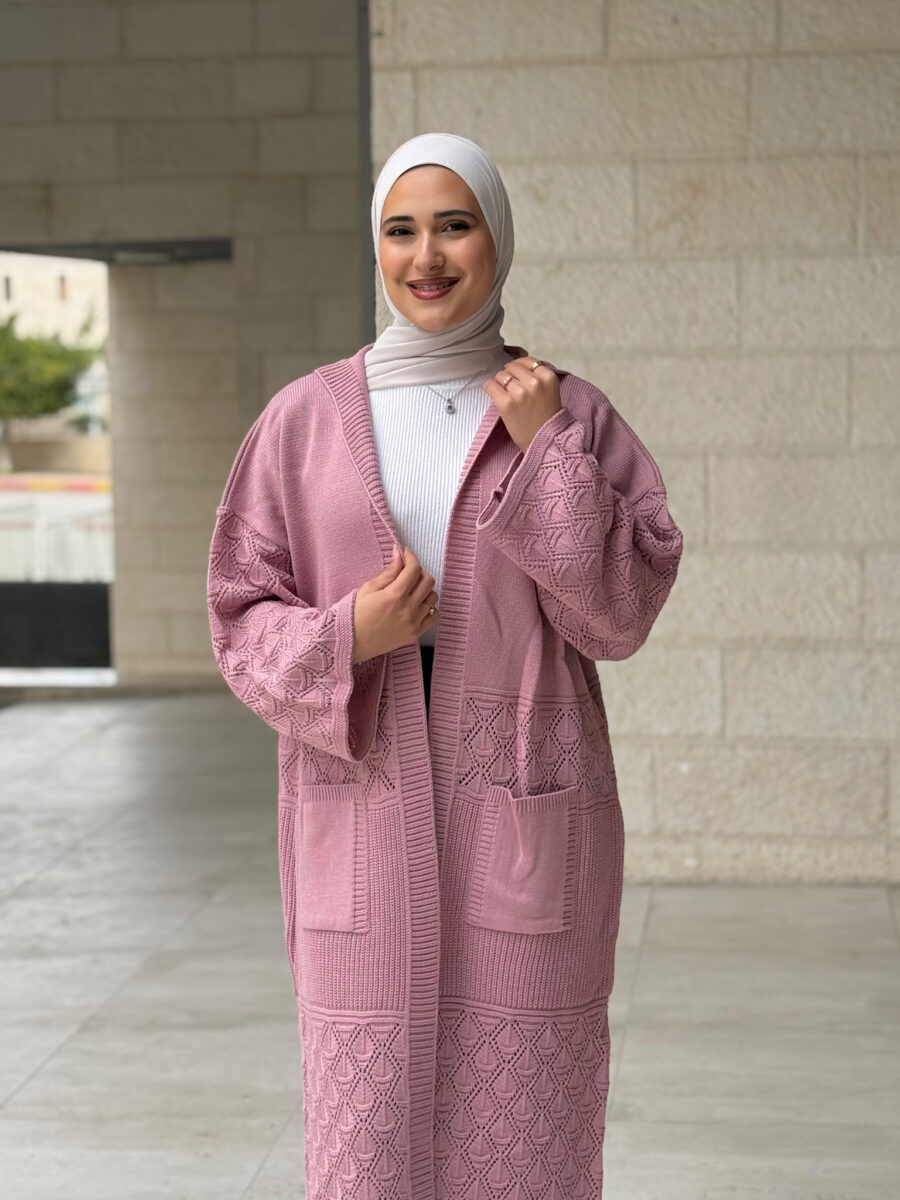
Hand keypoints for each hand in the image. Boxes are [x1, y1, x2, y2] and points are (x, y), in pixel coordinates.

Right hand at [351, 544, 437, 662]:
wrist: (352, 642)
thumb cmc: (356, 614)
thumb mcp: (369, 589)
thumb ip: (389, 572)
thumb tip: (399, 553)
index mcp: (394, 595)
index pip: (413, 569)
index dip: (411, 557)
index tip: (405, 554)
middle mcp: (407, 609)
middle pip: (428, 581)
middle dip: (419, 571)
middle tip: (408, 571)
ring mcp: (413, 623)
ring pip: (432, 597)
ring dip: (425, 589)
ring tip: (412, 590)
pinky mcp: (415, 634)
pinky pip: (433, 616)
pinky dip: (428, 607)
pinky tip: (417, 605)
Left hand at [483, 356, 561, 452]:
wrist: (544, 442)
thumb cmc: (546, 418)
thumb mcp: (550, 391)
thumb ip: (538, 375)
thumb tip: (517, 363)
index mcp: (548, 377)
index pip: (528, 360)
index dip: (520, 367)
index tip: (517, 375)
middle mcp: (535, 382)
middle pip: (512, 366)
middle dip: (509, 375)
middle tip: (510, 388)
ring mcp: (520, 393)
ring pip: (500, 375)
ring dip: (500, 384)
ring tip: (506, 395)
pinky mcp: (506, 403)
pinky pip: (490, 385)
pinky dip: (489, 388)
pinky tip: (494, 395)